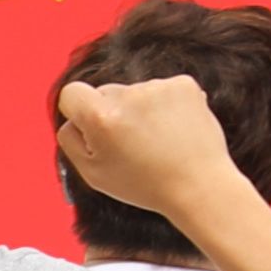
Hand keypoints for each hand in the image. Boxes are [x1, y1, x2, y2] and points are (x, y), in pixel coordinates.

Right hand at [55, 72, 247, 209]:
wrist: (200, 185)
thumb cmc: (144, 184)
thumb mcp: (92, 173)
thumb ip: (71, 140)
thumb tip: (71, 118)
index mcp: (101, 117)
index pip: (71, 93)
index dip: (78, 112)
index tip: (94, 130)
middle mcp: (129, 95)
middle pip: (106, 93)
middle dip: (112, 114)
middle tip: (132, 146)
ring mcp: (159, 87)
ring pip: (136, 93)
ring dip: (142, 111)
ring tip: (158, 142)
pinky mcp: (185, 85)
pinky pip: (163, 90)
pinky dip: (167, 107)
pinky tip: (175, 131)